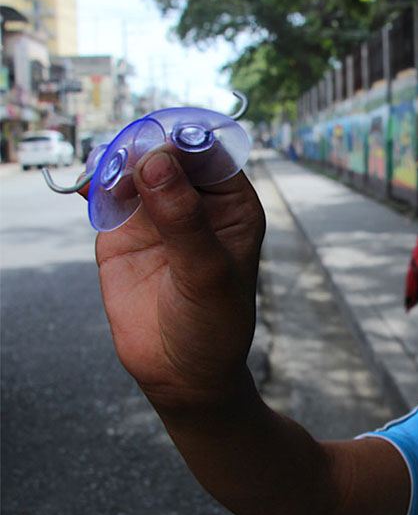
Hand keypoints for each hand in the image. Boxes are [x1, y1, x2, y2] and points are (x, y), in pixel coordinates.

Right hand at [92, 148, 265, 408]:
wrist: (182, 372)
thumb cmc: (214, 324)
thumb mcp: (207, 273)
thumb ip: (184, 220)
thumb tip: (157, 163)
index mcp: (233, 205)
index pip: (210, 154)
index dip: (184, 143)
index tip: (160, 148)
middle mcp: (196, 201)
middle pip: (168, 154)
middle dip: (145, 148)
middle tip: (125, 160)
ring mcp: (158, 213)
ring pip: (134, 169)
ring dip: (117, 162)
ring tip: (105, 176)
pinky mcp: (122, 231)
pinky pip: (106, 196)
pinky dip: (95, 184)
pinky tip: (87, 186)